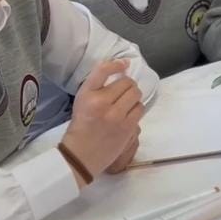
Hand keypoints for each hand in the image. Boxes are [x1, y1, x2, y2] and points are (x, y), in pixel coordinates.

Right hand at [60, 59, 143, 183]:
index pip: (103, 70)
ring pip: (136, 95)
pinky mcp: (126, 127)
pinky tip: (128, 114)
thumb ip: (98, 85)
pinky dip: (136, 109)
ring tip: (126, 104)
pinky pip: (140, 109)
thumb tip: (123, 69)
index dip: (117, 64)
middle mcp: (101, 102)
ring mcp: (116, 116)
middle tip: (123, 92)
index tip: (125, 64)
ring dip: (133, 97)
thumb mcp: (82, 100)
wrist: (80, 155)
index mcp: (87, 94)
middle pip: (127, 83)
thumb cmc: (81, 126)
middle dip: (128, 85)